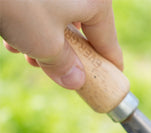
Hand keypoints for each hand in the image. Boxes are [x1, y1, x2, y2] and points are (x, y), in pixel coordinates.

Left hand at [0, 0, 121, 89]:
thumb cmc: (19, 5)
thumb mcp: (45, 45)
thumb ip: (65, 66)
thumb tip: (75, 80)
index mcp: (96, 2)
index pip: (108, 41)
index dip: (109, 64)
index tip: (112, 78)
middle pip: (81, 29)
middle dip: (64, 53)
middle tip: (49, 68)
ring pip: (59, 17)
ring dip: (43, 40)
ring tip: (23, 53)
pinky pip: (45, 5)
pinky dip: (32, 21)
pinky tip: (12, 35)